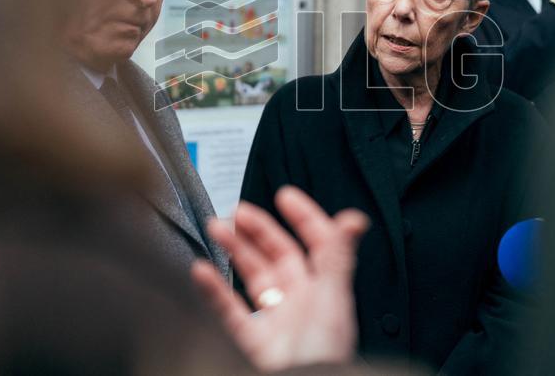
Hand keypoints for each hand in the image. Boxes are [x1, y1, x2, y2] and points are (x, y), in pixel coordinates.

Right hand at [190, 186, 368, 371]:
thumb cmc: (321, 359)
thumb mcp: (332, 302)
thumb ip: (338, 259)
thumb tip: (354, 219)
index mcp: (326, 294)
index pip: (318, 246)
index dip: (305, 218)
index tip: (286, 196)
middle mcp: (300, 306)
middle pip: (280, 257)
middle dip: (260, 230)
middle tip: (239, 210)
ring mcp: (274, 325)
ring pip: (252, 278)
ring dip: (234, 250)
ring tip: (216, 228)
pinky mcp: (249, 344)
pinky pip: (227, 311)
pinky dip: (212, 289)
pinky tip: (200, 269)